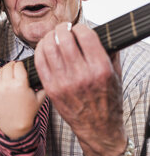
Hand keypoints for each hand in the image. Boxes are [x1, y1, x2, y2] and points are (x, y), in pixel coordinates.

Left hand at [0, 61, 44, 139]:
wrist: (14, 126)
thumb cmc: (27, 113)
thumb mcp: (40, 99)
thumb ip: (43, 86)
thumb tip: (45, 75)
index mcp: (20, 84)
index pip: (18, 65)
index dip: (20, 65)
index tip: (21, 66)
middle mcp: (7, 85)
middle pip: (8, 66)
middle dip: (12, 66)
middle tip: (14, 68)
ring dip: (4, 70)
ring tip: (8, 74)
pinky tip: (0, 80)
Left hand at [34, 22, 125, 155]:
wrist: (98, 128)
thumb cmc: (108, 102)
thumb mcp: (116, 75)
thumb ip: (109, 53)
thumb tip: (100, 34)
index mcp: (100, 69)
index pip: (85, 36)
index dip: (80, 27)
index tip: (79, 28)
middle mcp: (81, 75)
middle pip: (64, 39)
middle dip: (62, 28)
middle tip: (63, 28)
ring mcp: (63, 82)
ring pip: (48, 48)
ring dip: (49, 37)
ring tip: (53, 36)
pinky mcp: (51, 89)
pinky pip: (39, 62)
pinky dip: (39, 50)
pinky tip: (44, 47)